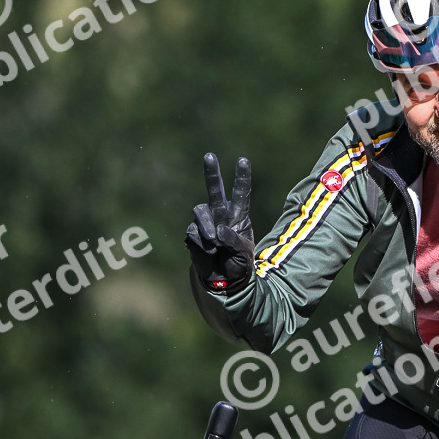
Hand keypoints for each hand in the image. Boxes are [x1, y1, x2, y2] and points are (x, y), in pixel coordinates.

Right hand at [186, 153, 254, 292]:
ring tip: (215, 243)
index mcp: (239, 217)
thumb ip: (234, 241)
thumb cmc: (239, 265)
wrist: (224, 282)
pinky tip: (209, 253)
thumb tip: (218, 230)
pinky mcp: (193, 235)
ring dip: (207, 225)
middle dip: (212, 173)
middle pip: (215, 191)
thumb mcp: (244, 254)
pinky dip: (202, 244)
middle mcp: (221, 216)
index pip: (241, 194)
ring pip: (200, 211)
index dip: (241, 178)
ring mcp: (206, 224)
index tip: (243, 160)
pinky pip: (193, 232)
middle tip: (209, 156)